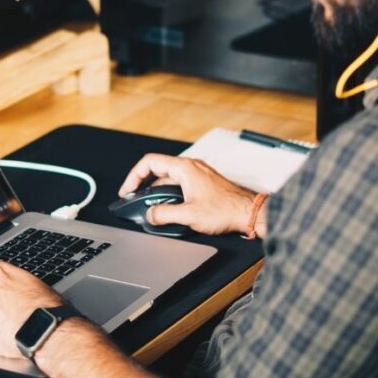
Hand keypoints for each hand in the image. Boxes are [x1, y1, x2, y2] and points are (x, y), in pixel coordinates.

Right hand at [119, 153, 257, 235]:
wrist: (249, 213)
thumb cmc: (226, 210)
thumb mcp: (189, 215)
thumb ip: (164, 214)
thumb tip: (150, 215)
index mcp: (184, 168)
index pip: (149, 163)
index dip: (134, 176)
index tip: (127, 190)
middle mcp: (191, 167)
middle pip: (158, 169)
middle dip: (143, 184)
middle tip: (133, 197)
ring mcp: (198, 174)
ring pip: (169, 178)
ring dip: (156, 191)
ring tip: (149, 206)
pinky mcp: (203, 183)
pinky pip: (179, 184)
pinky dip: (169, 193)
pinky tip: (168, 207)